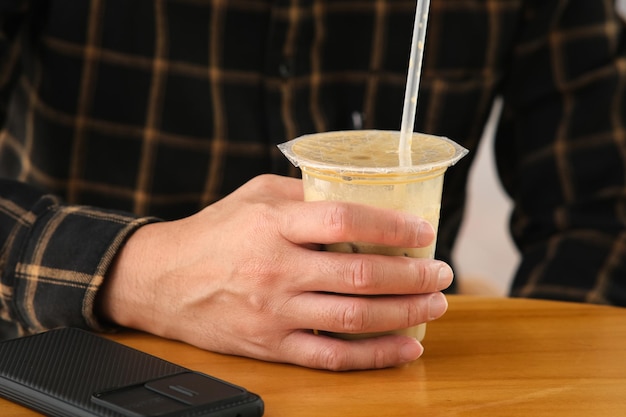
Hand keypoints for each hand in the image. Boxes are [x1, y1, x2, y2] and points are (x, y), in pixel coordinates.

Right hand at [97, 174, 452, 370]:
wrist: (162, 280)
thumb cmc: (213, 232)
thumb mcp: (254, 195)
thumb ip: (304, 192)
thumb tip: (356, 193)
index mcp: (274, 224)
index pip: (345, 220)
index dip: (392, 226)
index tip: (423, 231)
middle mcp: (277, 269)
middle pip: (360, 274)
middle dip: (412, 275)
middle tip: (442, 272)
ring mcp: (275, 312)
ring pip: (354, 317)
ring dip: (404, 313)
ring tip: (435, 305)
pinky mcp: (271, 345)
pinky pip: (331, 356)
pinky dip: (374, 355)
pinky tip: (405, 346)